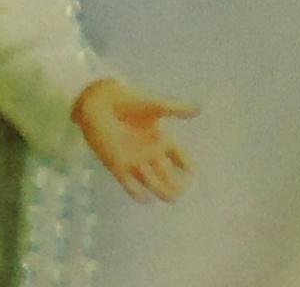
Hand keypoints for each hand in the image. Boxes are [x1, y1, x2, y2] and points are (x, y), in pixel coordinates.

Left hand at [71, 78, 196, 202]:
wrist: (100, 102)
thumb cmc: (128, 100)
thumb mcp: (154, 105)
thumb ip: (175, 108)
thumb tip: (199, 108)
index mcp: (162, 138)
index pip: (179, 156)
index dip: (186, 164)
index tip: (192, 171)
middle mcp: (151, 152)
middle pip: (168, 173)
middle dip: (175, 183)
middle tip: (181, 189)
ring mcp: (136, 161)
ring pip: (153, 182)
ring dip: (161, 190)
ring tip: (171, 197)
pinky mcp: (118, 166)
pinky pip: (130, 185)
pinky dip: (137, 193)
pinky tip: (146, 198)